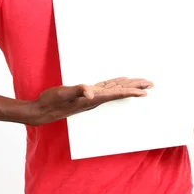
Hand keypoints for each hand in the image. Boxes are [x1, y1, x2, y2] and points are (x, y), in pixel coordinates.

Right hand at [29, 77, 153, 125]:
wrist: (42, 111)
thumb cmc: (52, 101)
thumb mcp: (63, 93)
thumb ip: (77, 90)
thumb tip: (89, 91)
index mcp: (93, 98)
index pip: (117, 94)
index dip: (131, 92)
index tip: (145, 92)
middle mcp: (95, 98)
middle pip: (120, 92)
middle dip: (136, 88)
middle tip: (151, 84)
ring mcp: (91, 97)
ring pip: (114, 90)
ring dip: (128, 86)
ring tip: (140, 84)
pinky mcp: (85, 95)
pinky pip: (106, 89)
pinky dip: (115, 84)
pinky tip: (118, 82)